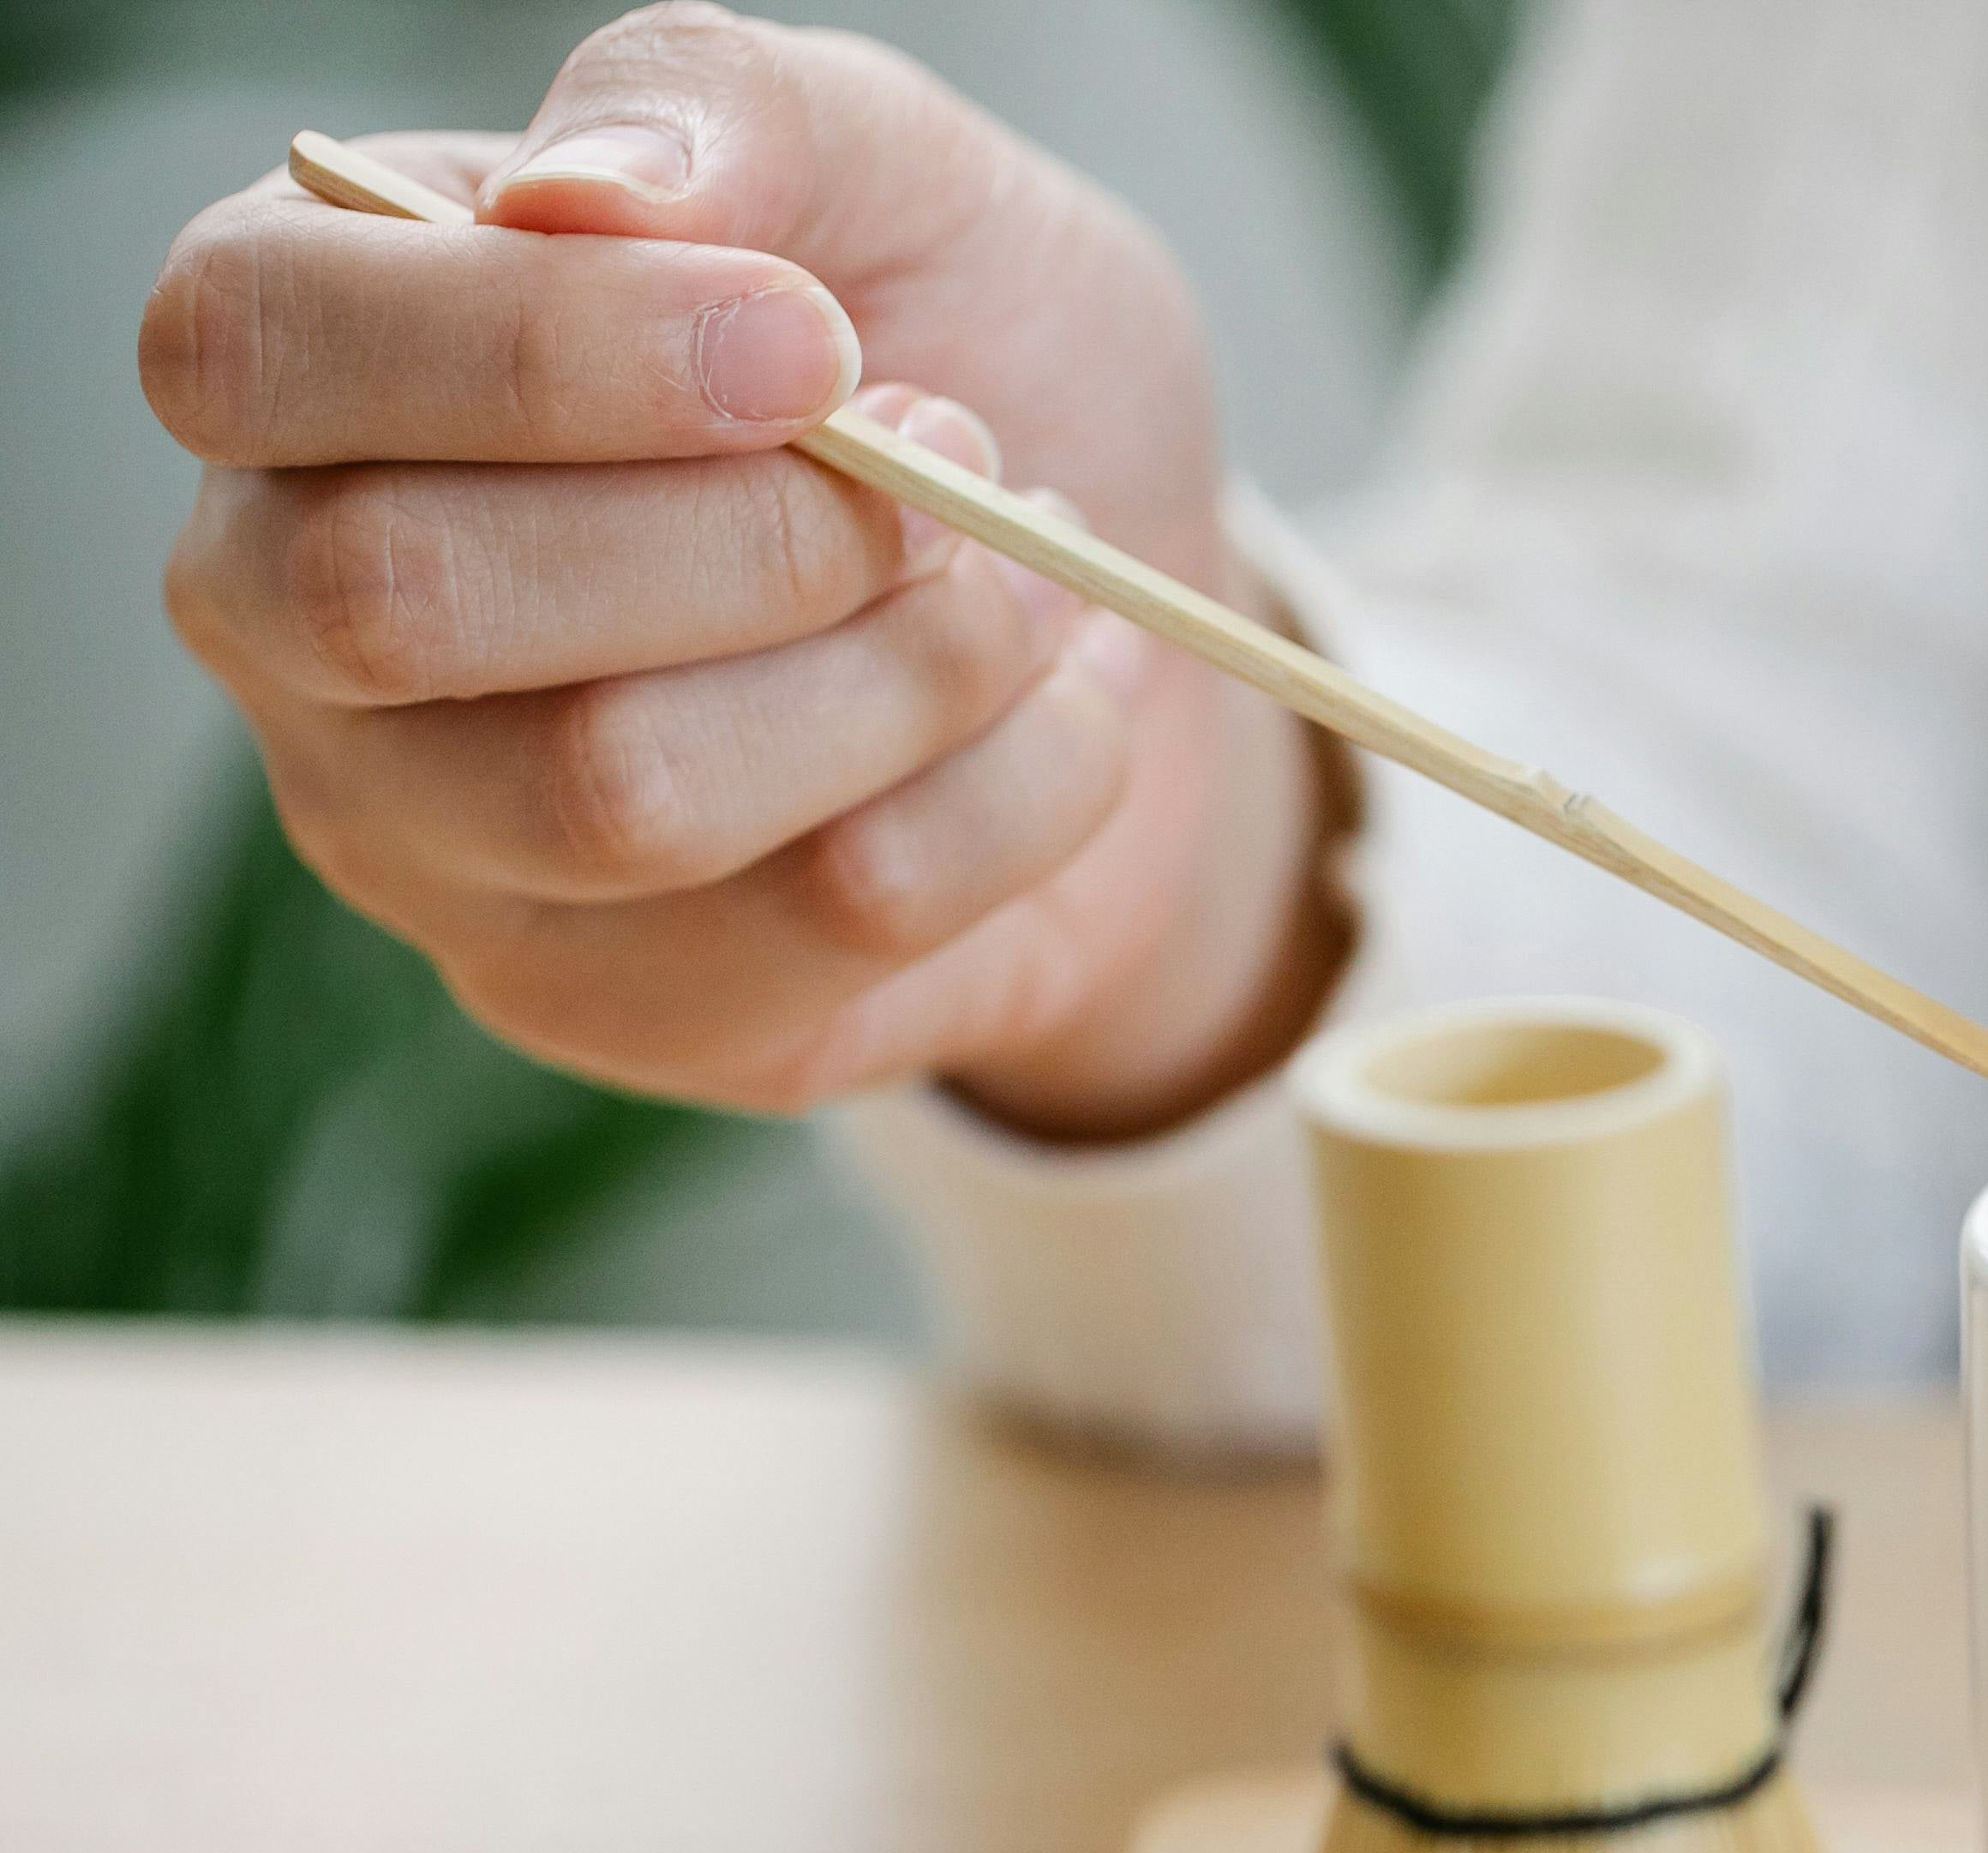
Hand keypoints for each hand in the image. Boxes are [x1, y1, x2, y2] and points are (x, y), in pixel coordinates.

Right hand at [144, 4, 1329, 1140]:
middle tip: (967, 459)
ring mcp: (437, 843)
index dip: (545, 349)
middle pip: (417, 599)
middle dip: (764, 531)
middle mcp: (298, 617)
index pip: (257, 347)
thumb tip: (583, 190)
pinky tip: (1050, 709)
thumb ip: (720, 108)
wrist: (1130, 607)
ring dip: (918, 667)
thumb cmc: (954, 352)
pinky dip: (1023, 788)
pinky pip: (837, 919)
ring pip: (633, 794)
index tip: (817, 339)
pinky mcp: (619, 1007)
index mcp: (298, 359)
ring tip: (1029, 581)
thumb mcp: (886, 166)